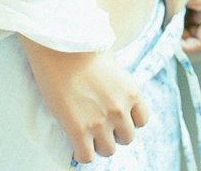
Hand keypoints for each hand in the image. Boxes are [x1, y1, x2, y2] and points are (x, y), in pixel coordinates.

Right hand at [18, 38, 148, 163]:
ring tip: (86, 133)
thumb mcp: (111, 62)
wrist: (59, 43)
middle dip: (114, 132)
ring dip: (98, 143)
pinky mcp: (79, 130)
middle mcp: (120, 109)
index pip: (142, 120)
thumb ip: (117, 83)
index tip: (116, 116)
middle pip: (126, 138)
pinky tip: (75, 143)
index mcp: (131, 91)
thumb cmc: (82, 45)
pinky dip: (81, 154)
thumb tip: (112, 89)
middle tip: (99, 123)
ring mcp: (100, 122)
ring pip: (108, 150)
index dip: (128, 119)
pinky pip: (86, 157)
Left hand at [161, 0, 200, 55]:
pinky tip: (161, 13)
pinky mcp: (188, 1)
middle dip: (179, 39)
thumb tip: (163, 40)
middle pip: (195, 39)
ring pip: (187, 30)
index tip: (167, 42)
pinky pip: (181, 20)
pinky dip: (171, 21)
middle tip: (161, 34)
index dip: (186, 47)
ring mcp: (199, 7)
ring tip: (160, 21)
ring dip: (173, 30)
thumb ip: (171, 20)